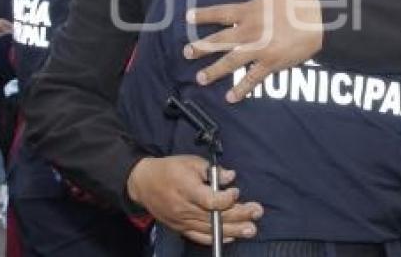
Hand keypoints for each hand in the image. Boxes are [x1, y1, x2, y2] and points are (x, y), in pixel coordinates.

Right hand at [127, 155, 262, 244]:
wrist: (143, 183)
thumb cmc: (169, 169)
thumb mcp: (191, 162)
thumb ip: (212, 170)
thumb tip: (231, 177)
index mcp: (187, 190)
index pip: (210, 200)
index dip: (227, 199)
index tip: (237, 192)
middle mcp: (185, 209)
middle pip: (215, 216)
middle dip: (239, 215)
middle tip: (257, 212)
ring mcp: (182, 221)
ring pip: (210, 229)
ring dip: (233, 230)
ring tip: (251, 230)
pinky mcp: (180, 228)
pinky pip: (200, 237)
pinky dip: (216, 238)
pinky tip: (231, 237)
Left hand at [184, 0, 323, 102]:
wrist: (320, 23)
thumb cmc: (300, 1)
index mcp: (249, 11)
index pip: (220, 13)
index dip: (203, 15)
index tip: (188, 17)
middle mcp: (249, 32)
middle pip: (219, 41)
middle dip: (201, 47)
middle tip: (186, 53)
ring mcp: (258, 50)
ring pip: (230, 62)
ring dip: (214, 71)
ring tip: (200, 79)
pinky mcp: (270, 64)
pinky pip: (252, 78)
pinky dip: (241, 89)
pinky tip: (230, 98)